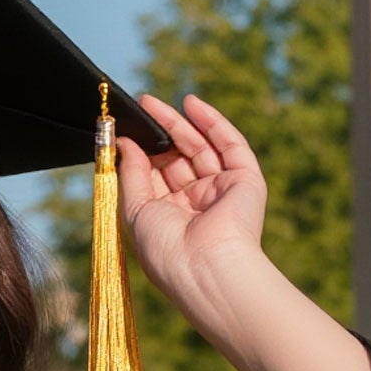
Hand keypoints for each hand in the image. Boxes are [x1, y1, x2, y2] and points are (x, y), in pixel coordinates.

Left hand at [115, 90, 269, 327]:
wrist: (205, 267)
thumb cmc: (165, 249)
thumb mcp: (135, 211)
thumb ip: (130, 174)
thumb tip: (124, 143)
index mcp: (171, 219)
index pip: (156, 178)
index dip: (142, 154)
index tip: (125, 131)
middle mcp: (197, 205)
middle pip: (178, 159)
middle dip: (160, 133)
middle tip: (141, 107)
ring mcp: (222, 191)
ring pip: (201, 148)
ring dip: (180, 123)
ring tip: (153, 103)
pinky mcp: (245, 180)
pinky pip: (230, 144)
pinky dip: (211, 122)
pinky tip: (190, 103)